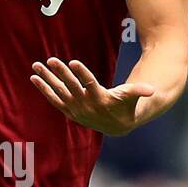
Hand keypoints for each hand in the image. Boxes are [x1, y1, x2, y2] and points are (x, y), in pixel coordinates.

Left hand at [30, 57, 155, 135]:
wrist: (115, 126)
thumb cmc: (125, 105)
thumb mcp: (132, 97)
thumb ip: (140, 91)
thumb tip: (152, 90)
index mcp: (100, 99)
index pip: (89, 85)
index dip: (82, 74)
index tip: (73, 62)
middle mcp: (85, 105)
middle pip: (71, 87)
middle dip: (60, 73)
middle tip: (51, 59)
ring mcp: (75, 109)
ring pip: (58, 92)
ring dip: (46, 79)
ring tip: (36, 66)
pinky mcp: (68, 110)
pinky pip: (53, 99)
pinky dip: (44, 89)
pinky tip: (35, 78)